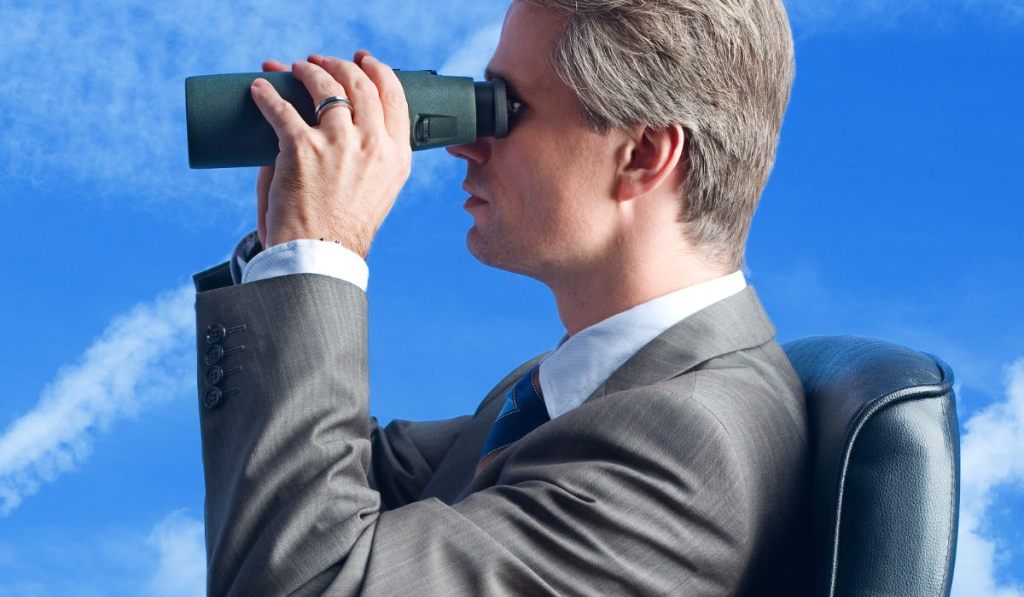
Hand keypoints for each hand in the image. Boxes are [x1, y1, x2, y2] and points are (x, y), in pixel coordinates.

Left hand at [251, 51, 411, 257]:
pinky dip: (266, 95)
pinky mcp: (302, 147)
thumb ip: (364, 159)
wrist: (320, 256)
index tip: (364, 62)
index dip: (378, 71)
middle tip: (323, 62)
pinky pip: (280, 107)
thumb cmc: (342, 231)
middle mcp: (373, 145)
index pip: (394, 98)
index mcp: (396, 157)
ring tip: (295, 69)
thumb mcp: (374, 192)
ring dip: (307, 71)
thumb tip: (327, 124)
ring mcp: (338, 143)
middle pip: (360, 84)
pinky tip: (259, 89)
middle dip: (340, 64)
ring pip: (324, 86)